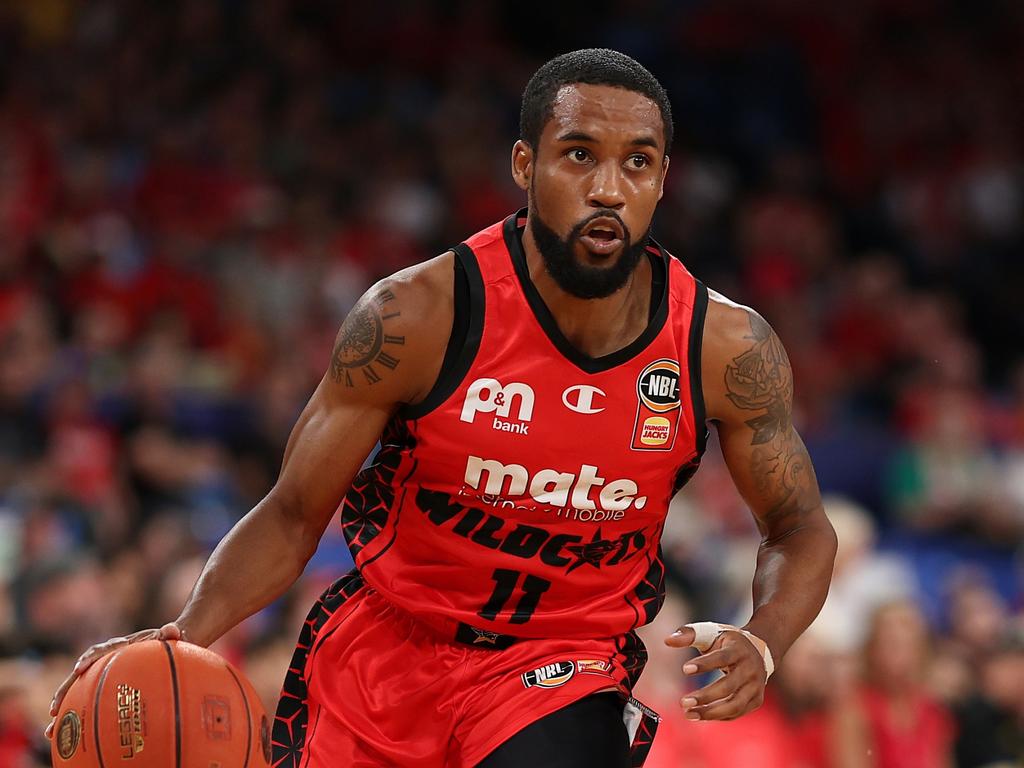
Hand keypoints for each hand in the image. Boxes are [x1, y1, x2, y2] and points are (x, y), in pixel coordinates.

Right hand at [44, 622, 184, 738]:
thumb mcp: (171, 636)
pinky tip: (64, 736)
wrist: (166, 643)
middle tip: (55, 708)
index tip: (80, 668)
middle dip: (65, 690)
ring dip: (63, 708)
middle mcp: (105, 660)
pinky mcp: (103, 686)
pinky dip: (75, 716)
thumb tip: (173, 630)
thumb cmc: (167, 642)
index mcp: (119, 646)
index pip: (101, 650)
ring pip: (76, 690)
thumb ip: (170, 633)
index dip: (89, 658)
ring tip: (51, 729)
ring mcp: (102, 673)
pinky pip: (86, 701)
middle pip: (79, 675)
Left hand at [664, 625, 766, 720]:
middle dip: (705, 696)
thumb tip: (667, 641)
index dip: (704, 664)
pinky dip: (718, 716)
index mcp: (738, 649)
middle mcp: (750, 669)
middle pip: (728, 686)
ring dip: (711, 712)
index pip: (722, 658)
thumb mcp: (712, 632)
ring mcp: (756, 686)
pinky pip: (736, 713)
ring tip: (689, 714)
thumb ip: (689, 634)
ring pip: (735, 705)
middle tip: (683, 702)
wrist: (760, 650)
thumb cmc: (729, 641)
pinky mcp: (756, 700)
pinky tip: (701, 715)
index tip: (684, 669)